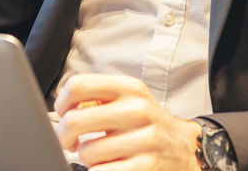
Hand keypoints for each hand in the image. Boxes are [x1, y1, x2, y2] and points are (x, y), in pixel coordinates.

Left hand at [53, 74, 202, 169]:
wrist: (186, 149)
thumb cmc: (147, 124)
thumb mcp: (130, 100)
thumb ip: (99, 97)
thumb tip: (64, 108)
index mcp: (130, 88)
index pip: (78, 85)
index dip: (62, 102)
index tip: (63, 114)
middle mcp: (138, 110)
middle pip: (74, 120)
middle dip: (63, 136)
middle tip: (69, 142)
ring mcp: (144, 140)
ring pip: (85, 152)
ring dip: (86, 158)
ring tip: (102, 155)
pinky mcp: (145, 167)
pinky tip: (110, 166)